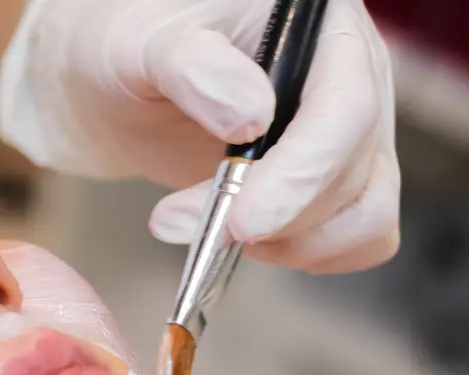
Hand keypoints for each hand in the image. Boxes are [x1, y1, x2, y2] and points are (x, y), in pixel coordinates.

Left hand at [0, 0, 397, 273]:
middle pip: (354, 168)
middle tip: (176, 221)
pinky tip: (243, 243)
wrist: (105, 85)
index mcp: (319, 25)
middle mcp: (350, 75)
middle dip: (272, 216)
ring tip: (201, 230)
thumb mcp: (142, 42)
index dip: (302, 174)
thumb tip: (251, 115)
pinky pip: (361, 235)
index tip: (244, 222)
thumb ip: (192, 66)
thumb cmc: (125, 45)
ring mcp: (345, 133)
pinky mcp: (330, 181)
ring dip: (289, 244)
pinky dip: (307, 254)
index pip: (345, 107)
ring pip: (364, 213)